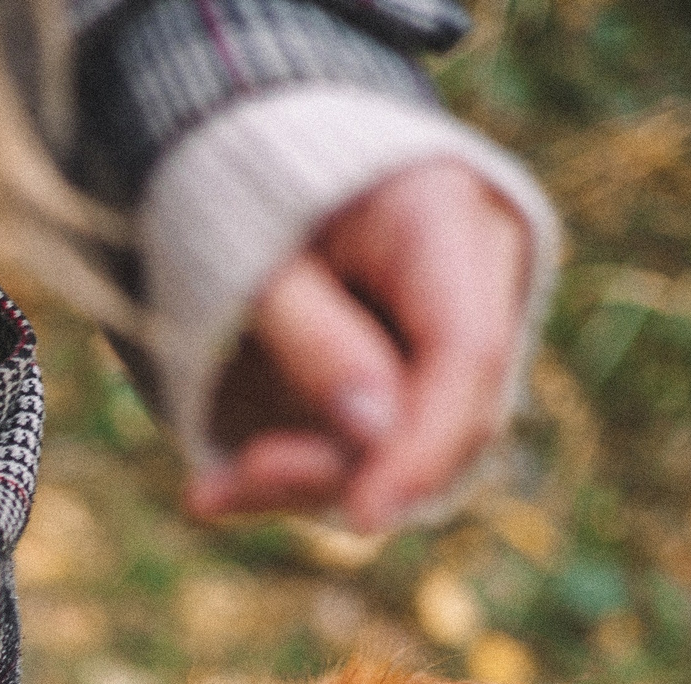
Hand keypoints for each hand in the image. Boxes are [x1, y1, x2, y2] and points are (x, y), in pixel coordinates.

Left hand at [184, 159, 530, 532]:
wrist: (264, 159)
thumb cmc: (257, 192)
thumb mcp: (259, 251)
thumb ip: (316, 334)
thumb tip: (373, 436)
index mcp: (448, 219)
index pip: (468, 351)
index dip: (424, 446)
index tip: (365, 516)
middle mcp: (478, 282)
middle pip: (454, 413)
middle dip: (352, 470)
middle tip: (241, 478)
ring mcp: (458, 336)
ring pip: (418, 445)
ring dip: (316, 482)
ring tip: (212, 490)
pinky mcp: (420, 378)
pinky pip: (379, 446)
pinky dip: (303, 473)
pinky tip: (217, 491)